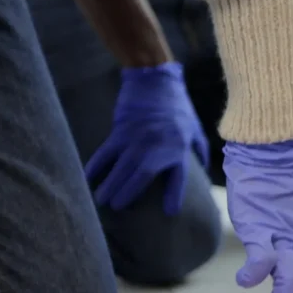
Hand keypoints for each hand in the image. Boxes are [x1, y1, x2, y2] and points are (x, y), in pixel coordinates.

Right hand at [85, 63, 207, 214]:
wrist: (155, 80)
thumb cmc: (178, 106)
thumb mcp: (195, 128)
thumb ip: (200, 150)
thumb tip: (204, 168)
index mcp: (179, 148)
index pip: (177, 177)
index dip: (174, 195)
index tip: (170, 212)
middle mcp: (157, 146)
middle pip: (141, 175)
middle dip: (128, 192)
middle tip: (117, 208)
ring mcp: (136, 138)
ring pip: (121, 166)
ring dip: (110, 184)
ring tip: (100, 200)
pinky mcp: (120, 130)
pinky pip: (106, 152)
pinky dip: (96, 165)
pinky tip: (88, 177)